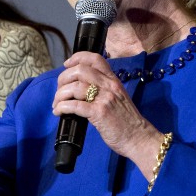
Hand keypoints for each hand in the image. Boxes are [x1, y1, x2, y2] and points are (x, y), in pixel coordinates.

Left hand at [52, 51, 161, 177]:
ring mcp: (104, 98)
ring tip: (56, 104)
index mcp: (113, 80)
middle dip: (63, 78)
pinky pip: (74, 105)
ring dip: (60, 95)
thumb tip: (81, 88)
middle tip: (59, 91)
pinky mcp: (99, 113)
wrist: (139, 138)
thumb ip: (103, 89)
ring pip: (75, 87)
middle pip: (80, 70)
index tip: (66, 65)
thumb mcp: (118, 98)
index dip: (77, 58)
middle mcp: (109, 86)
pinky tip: (58, 112)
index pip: (95, 59)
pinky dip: (62, 107)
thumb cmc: (127, 121)